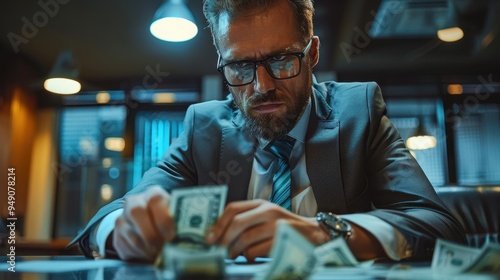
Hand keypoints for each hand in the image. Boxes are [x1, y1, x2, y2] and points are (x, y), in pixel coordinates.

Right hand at [111, 186, 174, 261]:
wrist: (150, 226)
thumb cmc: (169, 222)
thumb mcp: (176, 218)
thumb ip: (179, 222)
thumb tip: (185, 237)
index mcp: (153, 194)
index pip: (155, 199)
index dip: (163, 219)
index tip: (171, 236)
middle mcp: (135, 202)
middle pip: (136, 211)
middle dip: (150, 234)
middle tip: (161, 248)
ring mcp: (123, 218)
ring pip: (130, 233)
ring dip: (146, 248)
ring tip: (158, 254)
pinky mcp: (116, 235)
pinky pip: (125, 247)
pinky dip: (139, 255)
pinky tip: (148, 255)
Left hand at [205, 199, 329, 260]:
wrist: (315, 233)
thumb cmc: (285, 228)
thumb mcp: (266, 218)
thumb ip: (247, 221)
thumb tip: (219, 236)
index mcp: (261, 204)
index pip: (233, 208)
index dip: (218, 224)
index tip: (209, 239)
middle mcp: (268, 210)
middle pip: (237, 223)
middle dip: (224, 240)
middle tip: (218, 252)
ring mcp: (276, 224)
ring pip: (245, 239)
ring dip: (236, 251)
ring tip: (234, 256)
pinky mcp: (282, 239)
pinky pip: (257, 251)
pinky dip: (250, 257)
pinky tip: (251, 257)